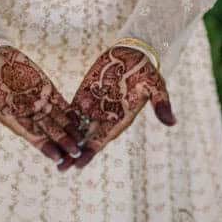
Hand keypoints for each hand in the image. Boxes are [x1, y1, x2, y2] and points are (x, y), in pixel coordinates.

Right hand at [0, 45, 84, 163]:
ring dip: (70, 129)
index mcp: (12, 117)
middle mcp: (27, 112)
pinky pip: (59, 102)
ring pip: (57, 119)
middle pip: (48, 131)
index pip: (32, 135)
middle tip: (78, 153)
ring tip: (84, 140)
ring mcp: (37, 100)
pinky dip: (70, 111)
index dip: (44, 146)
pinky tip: (82, 119)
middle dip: (63, 142)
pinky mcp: (44, 88)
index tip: (57, 157)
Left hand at [56, 45, 175, 171]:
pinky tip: (48, 129)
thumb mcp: (155, 85)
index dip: (91, 151)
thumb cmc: (145, 70)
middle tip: (60, 169)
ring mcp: (93, 107)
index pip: (103, 139)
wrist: (133, 53)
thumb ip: (160, 103)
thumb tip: (172, 122)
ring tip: (50, 153)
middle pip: (86, 140)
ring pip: (76, 129)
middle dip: (74, 154)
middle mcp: (105, 117)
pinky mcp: (84, 95)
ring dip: (65, 141)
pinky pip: (71, 111)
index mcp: (120, 119)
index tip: (79, 163)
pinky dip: (61, 121)